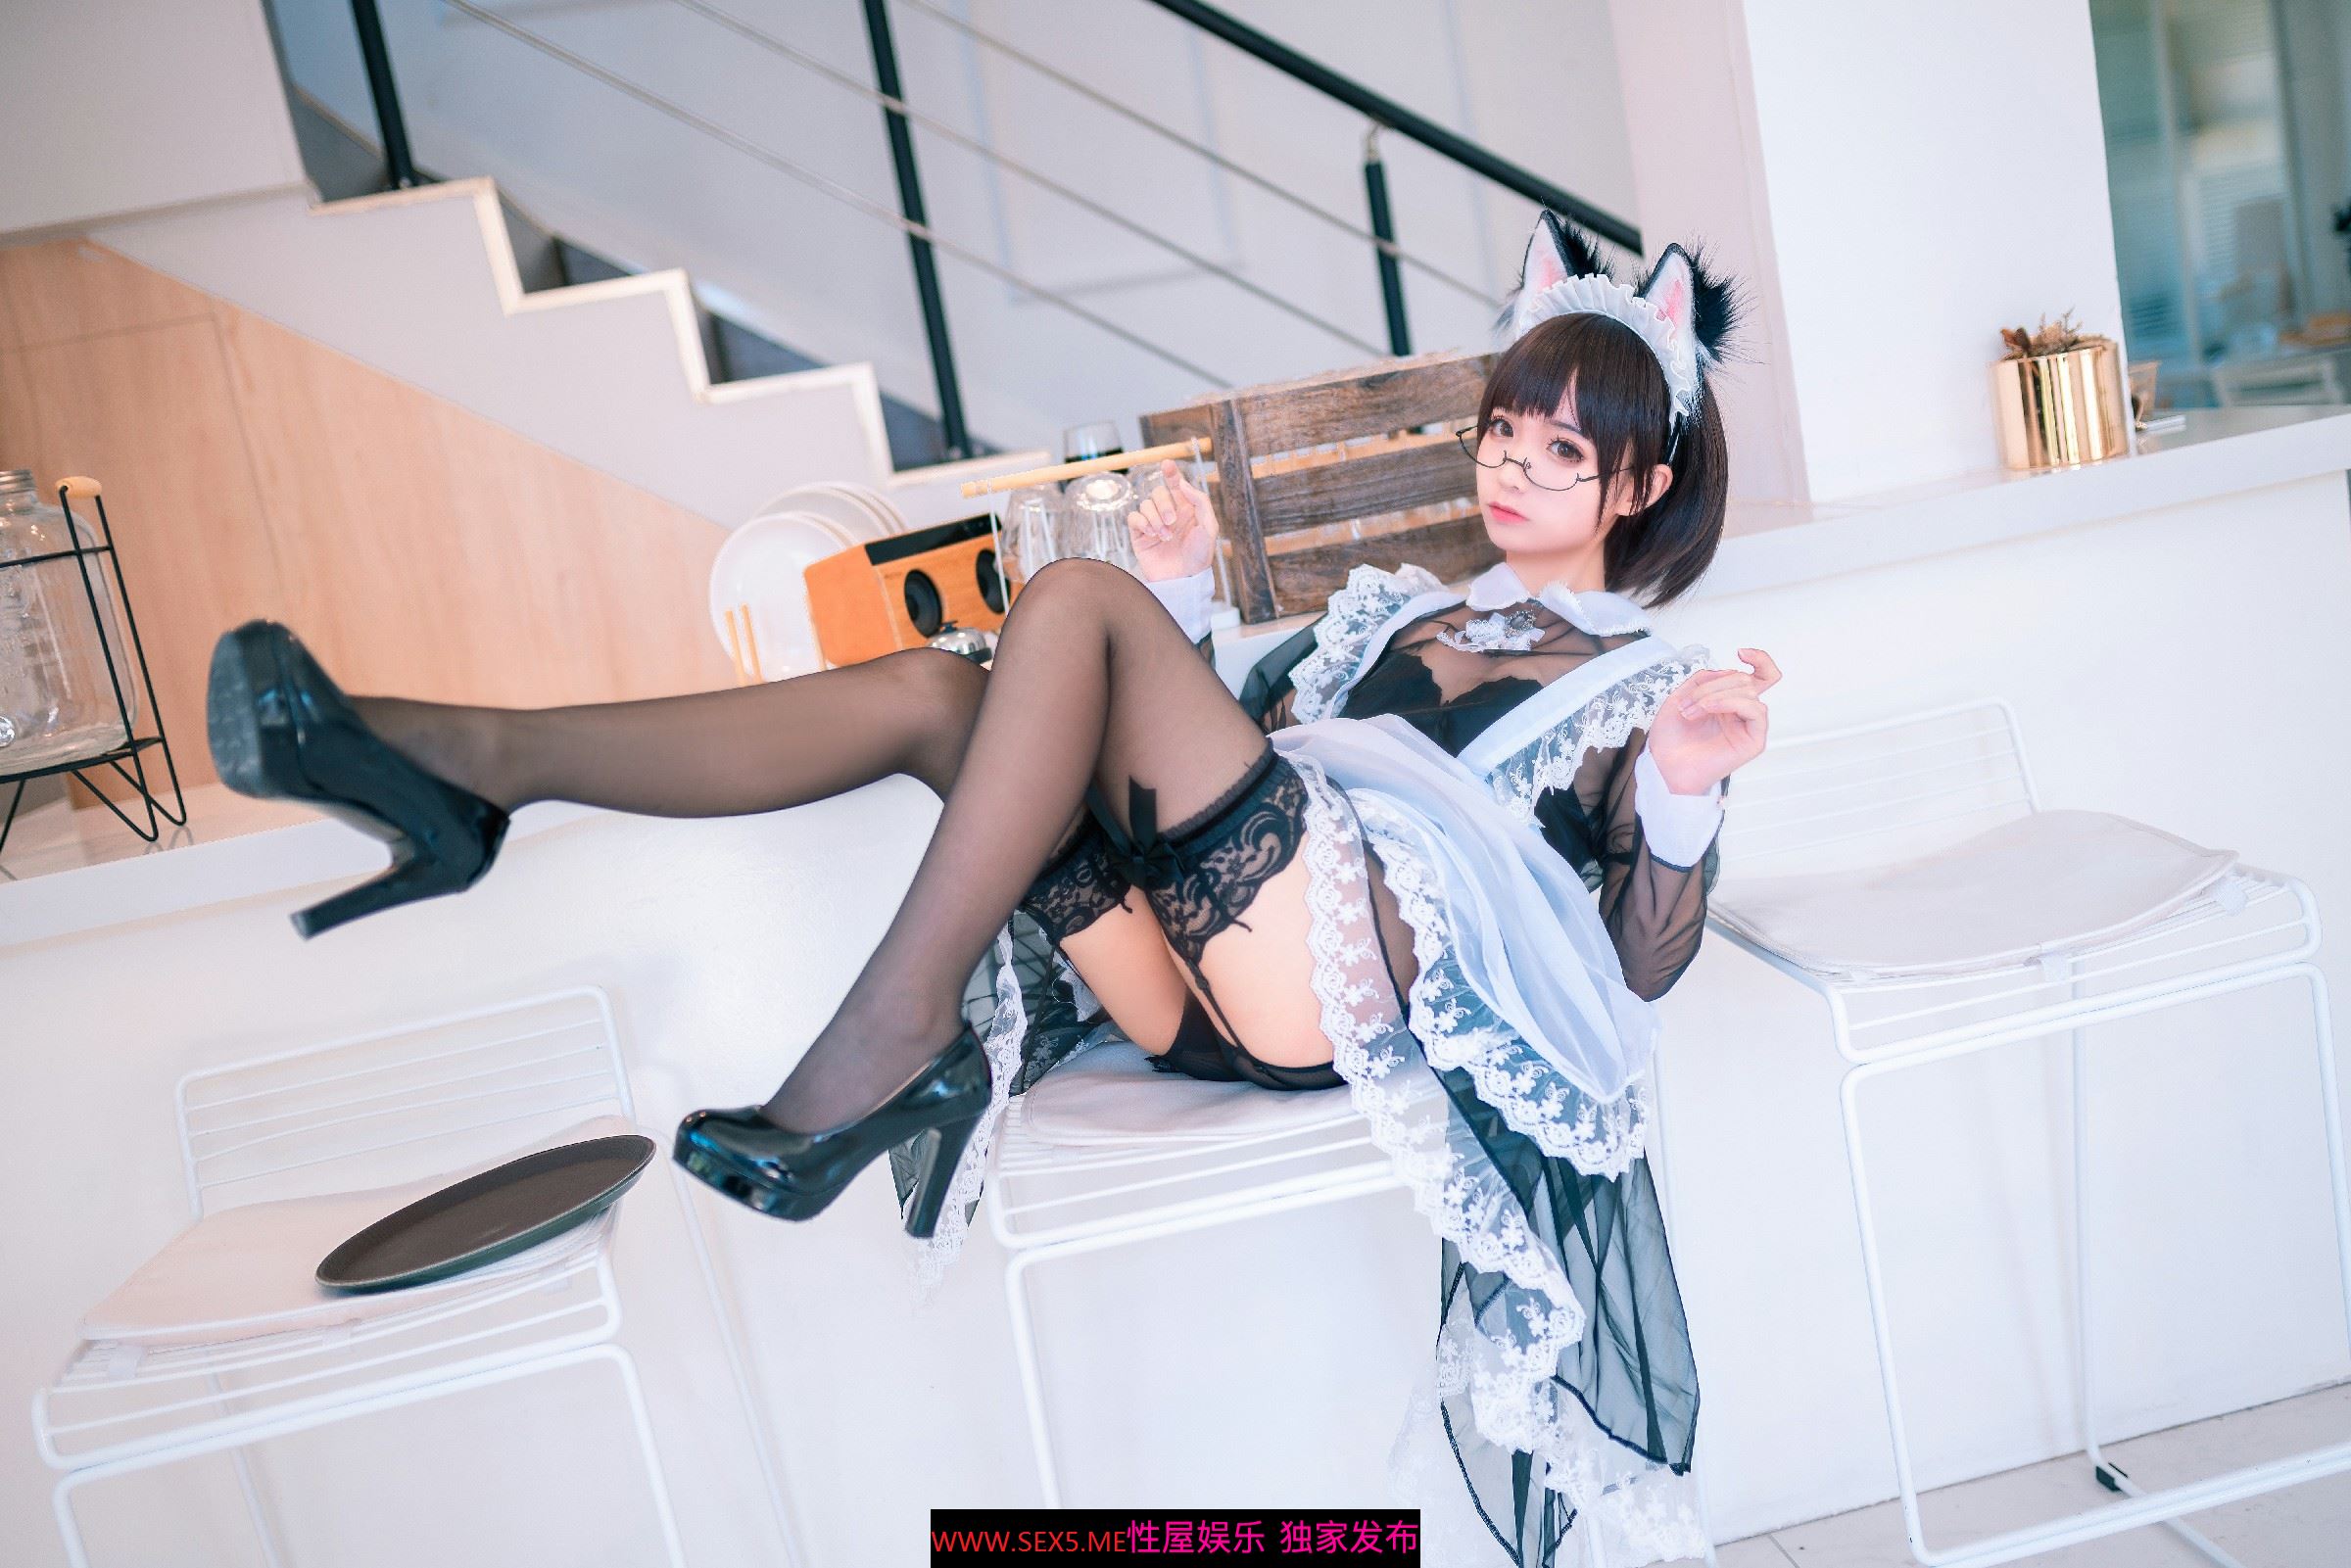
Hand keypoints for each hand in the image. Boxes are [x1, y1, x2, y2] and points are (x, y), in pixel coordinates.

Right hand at [1127, 460, 1219, 581]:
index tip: (1167, 464)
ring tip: (1164, 536)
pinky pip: (1134, 518)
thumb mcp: (1209, 528)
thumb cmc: (1199, 557)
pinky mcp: (1139, 535)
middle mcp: (1169, 513)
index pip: (1176, 484)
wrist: (1182, 580)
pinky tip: (1152, 534)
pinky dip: (1142, 523)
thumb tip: (1183, 484)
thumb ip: (1200, 502)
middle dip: (1164, 504)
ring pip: (1146, 504)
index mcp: (1186, 509)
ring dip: (1155, 518)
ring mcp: (1153, 523)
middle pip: (1158, 492)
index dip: (1171, 472)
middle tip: (1172, 522)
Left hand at [1646, 648, 1779, 793]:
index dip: (1760, 659)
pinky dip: (1731, 702)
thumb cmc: (1670, 738)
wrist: (1664, 765)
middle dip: (1712, 684)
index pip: (1758, 676)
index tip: (1742, 652)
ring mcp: (1748, 726)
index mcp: (1728, 701)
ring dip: (1716, 694)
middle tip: (1687, 702)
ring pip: (1749, 692)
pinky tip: (1710, 709)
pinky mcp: (1753, 741)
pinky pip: (1757, 711)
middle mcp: (1740, 712)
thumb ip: (1703, 679)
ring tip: (1693, 710)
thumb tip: (1726, 671)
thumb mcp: (1680, 696)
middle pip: (1744, 680)